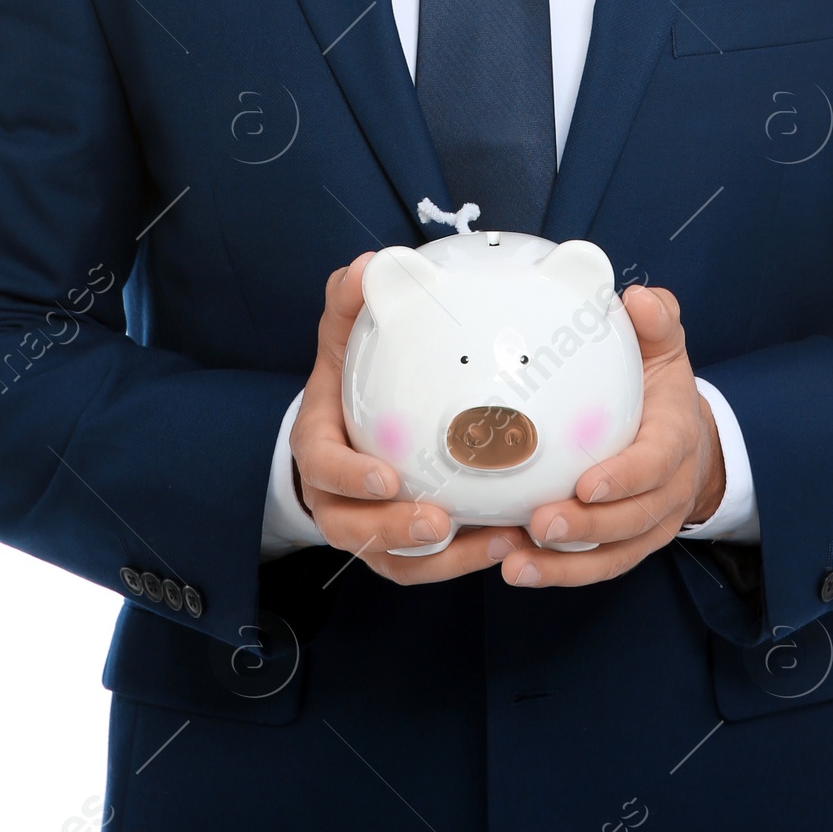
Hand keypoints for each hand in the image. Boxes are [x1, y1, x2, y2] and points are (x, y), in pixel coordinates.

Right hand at [288, 253, 524, 585]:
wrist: (347, 423)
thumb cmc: (351, 376)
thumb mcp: (343, 335)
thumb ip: (352, 302)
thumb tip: (369, 266)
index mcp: (320, 445)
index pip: (323, 467)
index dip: (350, 477)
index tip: (388, 476)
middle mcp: (336, 497)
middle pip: (354, 529)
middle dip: (396, 532)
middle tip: (444, 522)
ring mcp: (368, 527)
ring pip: (397, 561)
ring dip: (445, 559)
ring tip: (498, 542)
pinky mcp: (401, 548)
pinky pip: (430, 565)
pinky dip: (466, 559)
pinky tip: (512, 540)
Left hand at [496, 283, 724, 589]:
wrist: (689, 442)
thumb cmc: (662, 392)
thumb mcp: (666, 350)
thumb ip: (657, 322)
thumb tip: (640, 298)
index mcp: (676, 439)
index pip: (656, 463)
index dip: (625, 478)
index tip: (586, 484)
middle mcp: (668, 491)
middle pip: (632, 521)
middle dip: (587, 528)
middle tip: (538, 523)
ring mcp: (649, 526)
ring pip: (613, 555)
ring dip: (565, 564)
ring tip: (516, 562)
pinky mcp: (626, 547)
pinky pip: (597, 568)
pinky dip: (559, 573)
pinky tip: (516, 568)